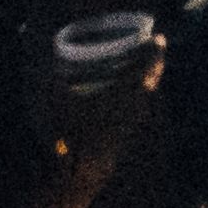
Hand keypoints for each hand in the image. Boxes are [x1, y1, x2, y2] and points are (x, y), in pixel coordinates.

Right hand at [61, 43, 165, 168]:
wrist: (82, 169)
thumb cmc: (71, 133)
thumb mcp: (58, 105)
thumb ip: (52, 84)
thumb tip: (47, 71)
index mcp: (124, 92)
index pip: (146, 66)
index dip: (154, 51)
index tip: (159, 38)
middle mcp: (135, 103)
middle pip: (154, 77)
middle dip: (156, 61)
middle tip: (155, 47)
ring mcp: (135, 117)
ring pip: (150, 91)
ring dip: (152, 76)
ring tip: (148, 65)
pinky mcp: (130, 128)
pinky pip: (144, 103)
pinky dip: (145, 91)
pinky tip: (135, 91)